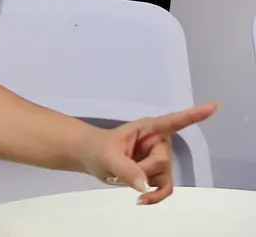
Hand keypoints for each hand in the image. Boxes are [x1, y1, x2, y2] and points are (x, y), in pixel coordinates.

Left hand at [77, 104, 215, 202]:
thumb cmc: (99, 148)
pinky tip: (141, 200)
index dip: (194, 115)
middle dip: (142, 168)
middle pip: (163, 162)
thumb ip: (125, 168)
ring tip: (123, 173)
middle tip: (121, 165)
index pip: (175, 121)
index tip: (213, 106)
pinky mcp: (157, 175)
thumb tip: (144, 185)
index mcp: (148, 128)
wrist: (93, 159)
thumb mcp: (107, 155)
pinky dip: (154, 197)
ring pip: (163, 177)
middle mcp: (159, 143)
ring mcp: (160, 160)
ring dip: (143, 181)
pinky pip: (165, 190)